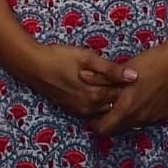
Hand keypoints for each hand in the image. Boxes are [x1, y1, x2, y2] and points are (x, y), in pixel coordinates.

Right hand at [6, 37, 129, 120]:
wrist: (32, 66)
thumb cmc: (60, 57)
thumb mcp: (87, 58)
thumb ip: (112, 69)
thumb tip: (135, 76)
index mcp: (95, 96)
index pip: (122, 95)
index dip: (129, 84)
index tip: (135, 72)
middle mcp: (89, 108)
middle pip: (114, 103)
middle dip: (122, 92)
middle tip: (126, 76)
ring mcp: (80, 110)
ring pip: (104, 107)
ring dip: (111, 96)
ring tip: (113, 80)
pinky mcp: (72, 109)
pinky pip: (93, 109)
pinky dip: (100, 100)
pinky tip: (99, 87)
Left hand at [89, 31, 167, 135]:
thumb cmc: (150, 62)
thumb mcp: (123, 69)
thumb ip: (101, 77)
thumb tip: (81, 77)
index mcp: (126, 108)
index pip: (103, 129)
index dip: (95, 124)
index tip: (93, 116)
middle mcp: (139, 118)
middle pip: (117, 129)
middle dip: (109, 121)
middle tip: (107, 106)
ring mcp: (153, 117)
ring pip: (132, 124)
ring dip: (125, 117)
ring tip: (124, 101)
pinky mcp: (164, 114)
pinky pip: (146, 119)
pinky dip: (140, 112)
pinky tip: (142, 98)